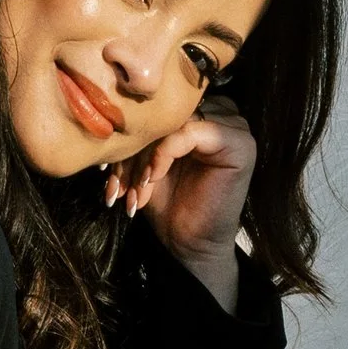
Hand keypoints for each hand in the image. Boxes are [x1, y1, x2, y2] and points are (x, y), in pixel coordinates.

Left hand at [103, 98, 255, 305]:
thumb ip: (139, 132)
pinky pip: (191, 132)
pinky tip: (154, 177)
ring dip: (147, 154)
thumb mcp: (143, 160)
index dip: (130, 135)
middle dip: (135, 148)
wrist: (188, 241)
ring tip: (137, 186)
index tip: (107, 168)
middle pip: (166, 113)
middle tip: (119, 183)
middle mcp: (221, 113)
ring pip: (175, 121)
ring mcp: (234, 126)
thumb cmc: (167, 200)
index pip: (157, 107)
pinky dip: (165, 153)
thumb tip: (112, 110)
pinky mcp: (240, 144)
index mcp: (200, 112)